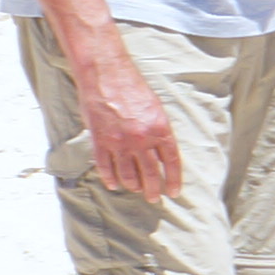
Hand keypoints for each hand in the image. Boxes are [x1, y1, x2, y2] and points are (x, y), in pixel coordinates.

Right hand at [73, 40, 182, 198]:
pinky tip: (114, 185)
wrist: (107, 76)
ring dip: (133, 186)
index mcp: (160, 130)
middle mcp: (142, 139)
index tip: (174, 192)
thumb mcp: (156, 109)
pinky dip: (110, 178)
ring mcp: (119, 142)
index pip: (171, 162)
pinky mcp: (100, 141)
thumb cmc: (134, 89)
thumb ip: (159, 132)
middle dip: (153, 189)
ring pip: (128, 173)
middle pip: (150, 173)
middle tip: (154, 198)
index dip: (173, 179)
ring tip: (137, 191)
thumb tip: (161, 152)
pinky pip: (105, 166)